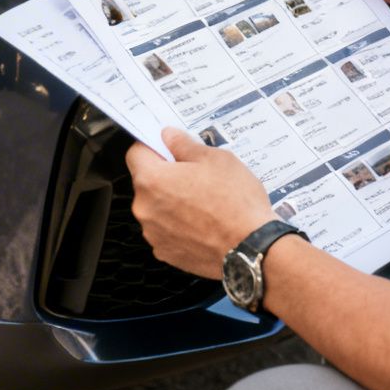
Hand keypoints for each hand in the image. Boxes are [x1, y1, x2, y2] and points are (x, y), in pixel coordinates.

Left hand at [125, 128, 275, 280]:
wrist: (253, 248)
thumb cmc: (236, 204)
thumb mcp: (216, 159)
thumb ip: (185, 145)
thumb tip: (169, 137)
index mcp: (152, 180)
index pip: (136, 153)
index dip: (153, 148)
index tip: (168, 149)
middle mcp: (145, 208)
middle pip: (146, 183)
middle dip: (167, 177)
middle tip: (196, 178)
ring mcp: (153, 233)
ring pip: (156, 208)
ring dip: (172, 203)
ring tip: (204, 204)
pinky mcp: (166, 252)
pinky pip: (165, 231)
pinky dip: (178, 226)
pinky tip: (202, 224)